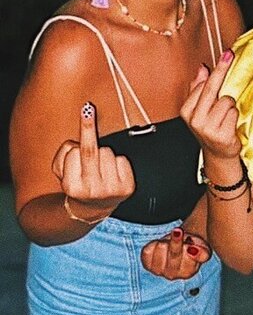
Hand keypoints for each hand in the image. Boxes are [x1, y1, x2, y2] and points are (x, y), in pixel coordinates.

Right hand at [53, 102, 135, 219]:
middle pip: (91, 151)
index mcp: (72, 187)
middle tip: (88, 107)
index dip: (75, 146)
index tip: (81, 113)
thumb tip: (78, 136)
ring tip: (100, 169)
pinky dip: (118, 162)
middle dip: (88, 127)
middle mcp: (91, 190)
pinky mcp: (127, 188)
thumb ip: (65, 152)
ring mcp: (111, 190)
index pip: (75, 153)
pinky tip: (112, 173)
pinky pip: (122, 160)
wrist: (95, 206)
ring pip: (108, 153)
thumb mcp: (62, 171)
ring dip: (103, 155)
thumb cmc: (77, 181)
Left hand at [141, 226, 211, 280]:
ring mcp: (158, 271)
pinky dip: (153, 244)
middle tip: (178, 231)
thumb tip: (193, 251)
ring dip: (166, 241)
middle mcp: (172, 275)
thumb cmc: (192, 248)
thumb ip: (203, 253)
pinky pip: (148, 250)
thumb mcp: (203, 250)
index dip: (189, 248)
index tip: (190, 243)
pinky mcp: (147, 264)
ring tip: (170, 242)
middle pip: (174, 254)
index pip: (187, 259)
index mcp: (188, 272)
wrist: (180, 248)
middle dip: (177, 240)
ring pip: (161, 248)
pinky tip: (160, 245)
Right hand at [181, 50, 240, 159]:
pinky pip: (234, 113)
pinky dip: (235, 116)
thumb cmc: (211, 127)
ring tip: (226, 117)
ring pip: (226, 101)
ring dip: (230, 106)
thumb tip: (202, 68)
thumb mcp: (200, 108)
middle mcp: (195, 119)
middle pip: (212, 88)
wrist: (218, 154)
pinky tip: (230, 125)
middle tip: (230, 54)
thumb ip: (199, 87)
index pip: (203, 84)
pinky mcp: (222, 136)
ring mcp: (208, 129)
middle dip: (222, 70)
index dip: (217, 69)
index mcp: (187, 111)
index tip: (226, 55)